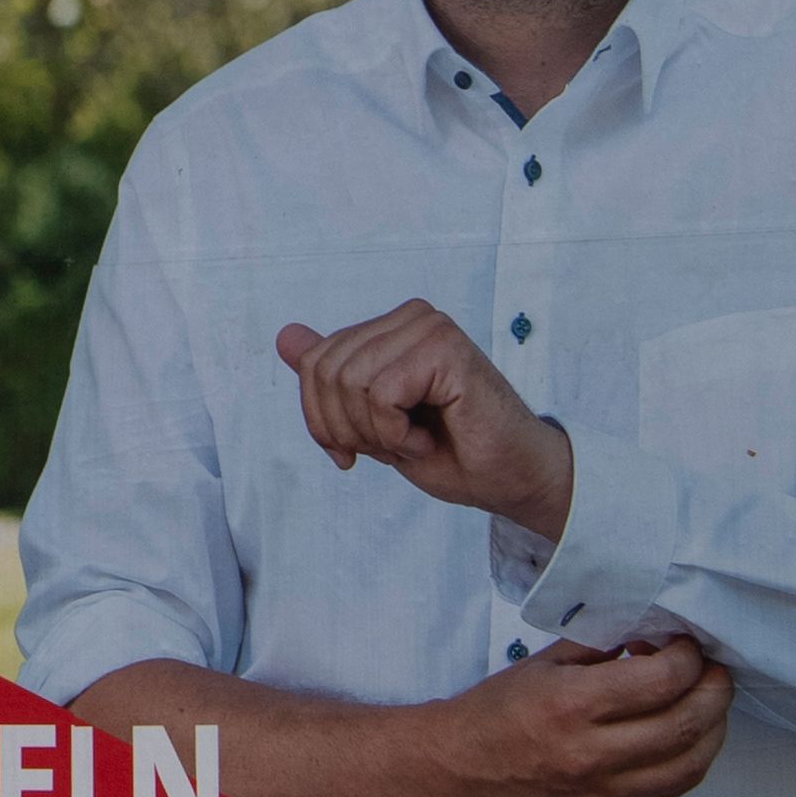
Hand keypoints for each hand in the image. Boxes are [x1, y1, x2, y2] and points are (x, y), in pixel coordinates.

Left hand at [277, 301, 573, 540]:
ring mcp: (429, 328)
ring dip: (376, 433)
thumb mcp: (371, 420)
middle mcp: (410, 317)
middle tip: (392, 447)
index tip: (353, 451)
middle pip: (325, 371)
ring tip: (413, 441)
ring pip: (350, 382)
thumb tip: (285, 336)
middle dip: (346, 428)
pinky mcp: (446, 348)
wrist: (510, 479)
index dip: (321, 419)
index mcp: (389, 328)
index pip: (314, 362)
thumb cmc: (450, 452)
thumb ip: (333, 377)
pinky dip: (397, 433)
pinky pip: (382, 393)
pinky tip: (429, 438)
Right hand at [418, 638, 731, 796]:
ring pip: (690, 764)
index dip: (688, 657)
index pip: (662, 680)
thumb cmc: (494, 711)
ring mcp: (602, 790)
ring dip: (713, 729)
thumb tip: (652, 636)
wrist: (455, 771)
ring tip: (708, 703)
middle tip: (713, 670)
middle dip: (714, 690)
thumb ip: (600, 649)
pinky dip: (691, 758)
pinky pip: (670, 788)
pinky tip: (687, 736)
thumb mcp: (543, 664)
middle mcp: (592, 752)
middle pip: (686, 724)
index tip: (686, 644)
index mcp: (572, 704)